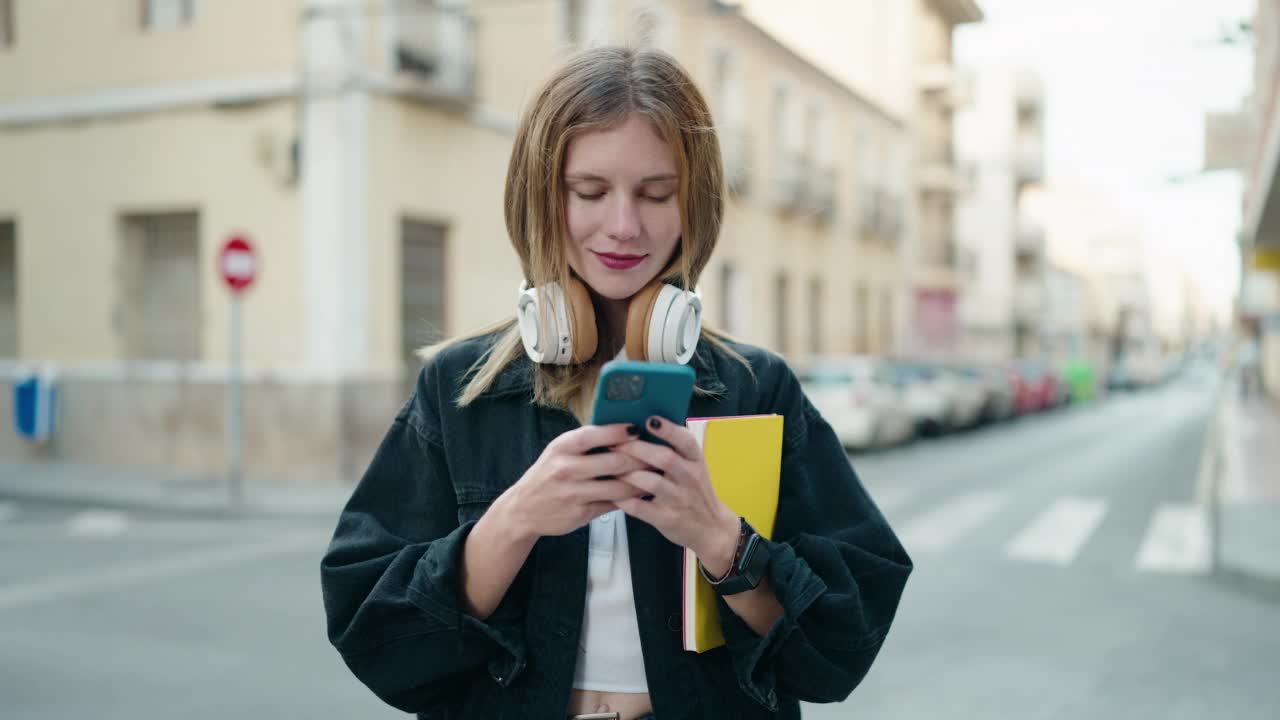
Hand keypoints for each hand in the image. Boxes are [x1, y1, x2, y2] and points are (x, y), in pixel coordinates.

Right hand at [496, 423, 653, 540]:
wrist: (522, 509)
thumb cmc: (547, 474)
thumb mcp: (558, 451)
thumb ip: (585, 441)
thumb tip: (623, 430)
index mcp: (561, 448)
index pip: (593, 435)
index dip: (618, 431)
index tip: (638, 428)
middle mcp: (566, 470)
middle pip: (614, 462)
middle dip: (641, 458)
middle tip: (659, 454)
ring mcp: (573, 494)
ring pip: (618, 486)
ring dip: (641, 481)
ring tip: (657, 474)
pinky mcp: (580, 513)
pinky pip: (612, 504)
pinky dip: (630, 499)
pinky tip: (643, 493)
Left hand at [610, 416, 741, 575]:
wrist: (711, 527)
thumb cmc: (694, 491)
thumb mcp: (694, 467)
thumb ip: (674, 450)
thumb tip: (640, 427)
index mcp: (696, 461)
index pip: (686, 441)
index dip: (668, 429)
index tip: (650, 420)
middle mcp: (690, 478)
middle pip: (664, 458)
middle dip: (636, 448)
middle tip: (614, 443)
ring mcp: (679, 499)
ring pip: (651, 482)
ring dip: (627, 473)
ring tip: (610, 467)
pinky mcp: (667, 518)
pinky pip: (640, 507)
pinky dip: (624, 499)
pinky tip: (613, 492)